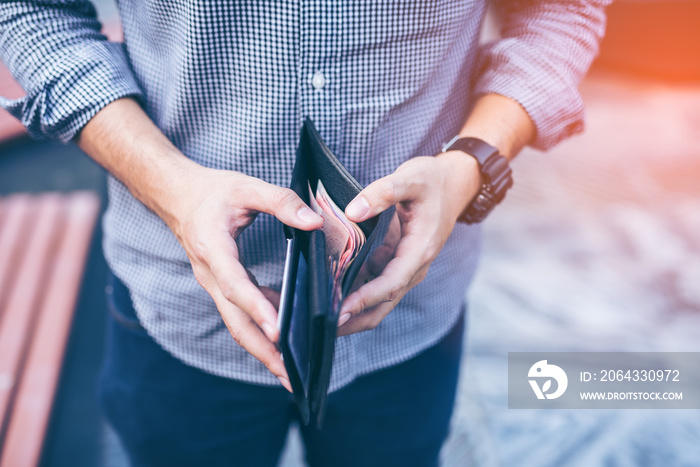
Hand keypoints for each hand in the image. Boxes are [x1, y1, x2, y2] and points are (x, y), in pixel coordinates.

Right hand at [168, 166, 322, 390]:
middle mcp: (211, 275)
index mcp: (213, 249)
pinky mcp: (224, 286)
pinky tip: (287, 334)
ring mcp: (215, 284)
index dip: (257, 308)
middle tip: (290, 375)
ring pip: (238, 323)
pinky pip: (242, 312)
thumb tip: (315, 222)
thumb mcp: (246, 187)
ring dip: (263, 348)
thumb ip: (281, 202)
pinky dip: (262, 327)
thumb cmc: (212, 192)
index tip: (279, 330)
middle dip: (262, 350)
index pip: (236, 285)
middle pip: (235, 321)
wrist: (178, 197)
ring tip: (292, 370)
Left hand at [337, 152, 480, 335]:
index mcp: (420, 250)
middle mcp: (414, 265)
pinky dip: (356, 292)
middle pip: (385, 303)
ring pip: (380, 299)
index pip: (391, 283)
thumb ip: (383, 192)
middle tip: (323, 327)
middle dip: (356, 318)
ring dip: (354, 310)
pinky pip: (376, 284)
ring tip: (321, 316)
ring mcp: (406, 267)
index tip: (341, 309)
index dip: (365, 299)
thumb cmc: (433, 180)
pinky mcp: (398, 263)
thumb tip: (353, 212)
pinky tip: (331, 293)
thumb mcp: (410, 178)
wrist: (454, 183)